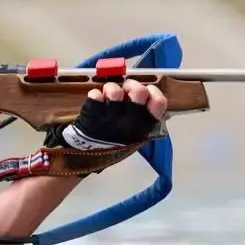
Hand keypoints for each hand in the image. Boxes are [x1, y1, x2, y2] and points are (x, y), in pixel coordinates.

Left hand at [44, 78, 167, 150]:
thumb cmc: (114, 142)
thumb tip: (146, 93)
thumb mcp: (135, 135)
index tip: (146, 91)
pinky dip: (95, 95)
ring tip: (108, 95)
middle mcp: (129, 126)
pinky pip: (95, 97)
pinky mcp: (90, 120)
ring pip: (115, 92)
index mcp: (144, 129)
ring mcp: (109, 123)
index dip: (153, 92)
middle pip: (139, 93)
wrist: (87, 158)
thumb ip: (143, 116)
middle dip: (132, 86)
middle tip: (126, 90)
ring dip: (111, 88)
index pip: (158, 104)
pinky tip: (95, 99)